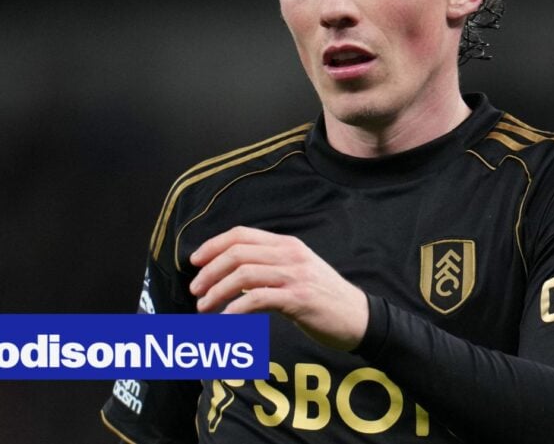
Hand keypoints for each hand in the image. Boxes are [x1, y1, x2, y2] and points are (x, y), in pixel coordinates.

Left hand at [187, 226, 368, 350]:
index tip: (194, 261)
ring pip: (243, 274)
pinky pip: (258, 298)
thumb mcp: (297, 271)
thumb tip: (231, 274)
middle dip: (209, 271)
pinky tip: (226, 319)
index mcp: (287, 244)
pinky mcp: (298, 299)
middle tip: (195, 290)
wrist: (358, 317)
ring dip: (217, 291)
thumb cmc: (323, 298)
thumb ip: (269, 266)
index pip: (241, 234)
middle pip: (237, 253)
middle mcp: (290, 254)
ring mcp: (295, 275)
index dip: (213, 245)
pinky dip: (235, 308)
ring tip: (204, 307)